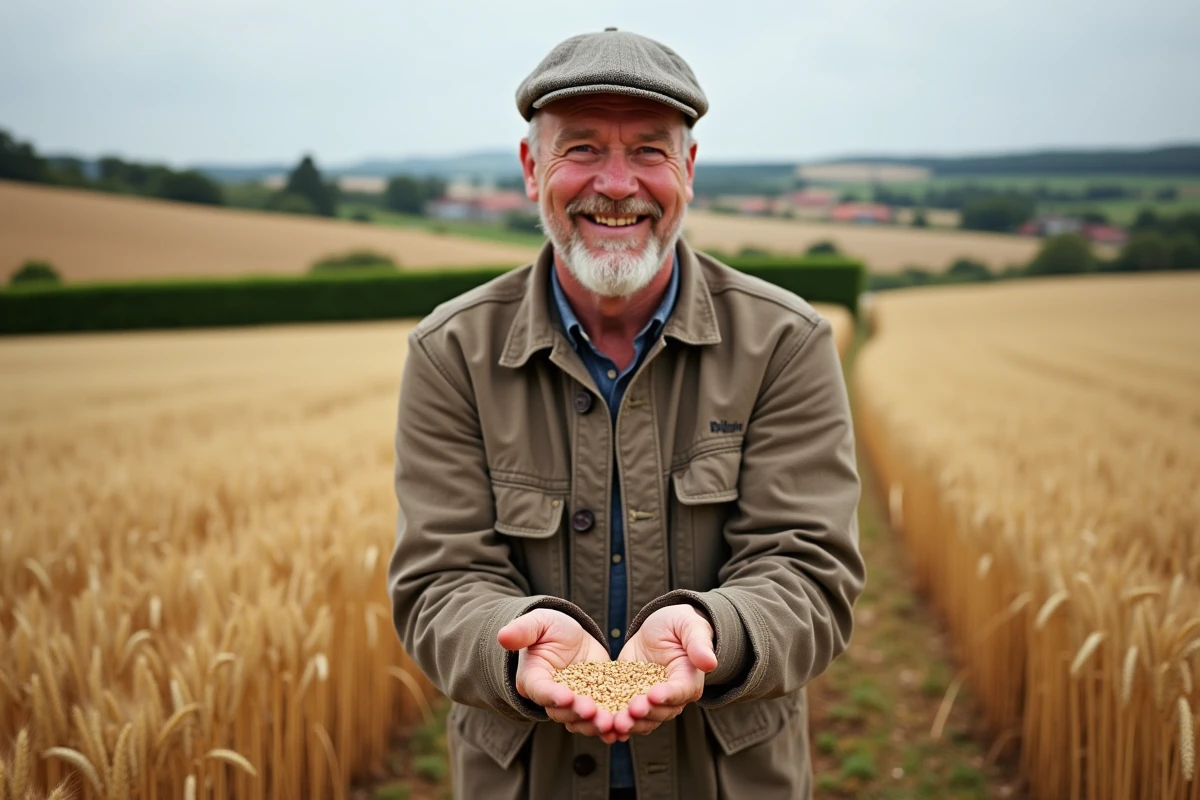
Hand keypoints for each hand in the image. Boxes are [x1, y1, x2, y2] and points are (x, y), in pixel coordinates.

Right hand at [497, 609, 615, 738]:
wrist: (572, 636)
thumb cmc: (550, 628)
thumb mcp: (539, 623)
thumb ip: (523, 630)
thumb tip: (502, 636)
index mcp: (533, 679)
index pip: (541, 691)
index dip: (553, 695)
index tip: (567, 696)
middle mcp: (551, 697)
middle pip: (562, 712)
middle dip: (578, 714)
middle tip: (593, 712)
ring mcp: (572, 703)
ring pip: (581, 721)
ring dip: (595, 725)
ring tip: (610, 724)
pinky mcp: (594, 703)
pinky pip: (599, 718)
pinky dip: (610, 726)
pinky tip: (621, 730)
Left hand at [613, 604, 717, 738]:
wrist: (658, 629)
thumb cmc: (679, 624)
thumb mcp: (689, 626)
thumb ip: (698, 643)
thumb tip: (711, 662)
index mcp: (688, 680)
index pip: (680, 691)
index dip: (667, 695)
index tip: (653, 695)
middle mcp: (671, 697)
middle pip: (660, 712)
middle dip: (644, 714)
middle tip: (629, 712)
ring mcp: (650, 701)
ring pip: (643, 720)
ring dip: (629, 724)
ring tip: (613, 724)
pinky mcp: (630, 698)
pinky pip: (624, 715)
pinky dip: (614, 724)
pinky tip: (603, 728)